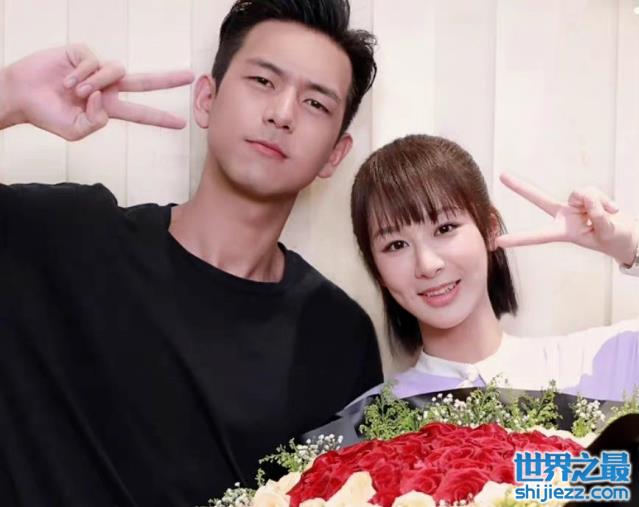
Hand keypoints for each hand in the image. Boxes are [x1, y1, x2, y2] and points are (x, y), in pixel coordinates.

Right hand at [1, 45, 193, 139]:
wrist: (21, 97)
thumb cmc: (47, 116)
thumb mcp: (74, 131)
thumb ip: (95, 122)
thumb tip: (105, 98)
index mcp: (109, 108)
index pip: (140, 114)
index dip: (159, 119)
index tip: (181, 123)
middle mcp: (107, 88)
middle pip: (144, 83)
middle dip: (167, 80)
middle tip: (190, 77)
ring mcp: (96, 69)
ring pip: (115, 71)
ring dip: (96, 83)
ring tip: (75, 92)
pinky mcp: (82, 54)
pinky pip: (94, 61)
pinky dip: (81, 73)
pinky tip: (66, 80)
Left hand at [495, 173, 638, 265]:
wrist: (627, 234)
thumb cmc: (614, 239)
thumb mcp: (607, 233)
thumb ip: (598, 217)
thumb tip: (587, 198)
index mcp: (563, 232)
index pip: (538, 236)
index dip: (519, 239)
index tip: (498, 242)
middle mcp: (564, 216)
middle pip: (539, 199)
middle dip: (521, 188)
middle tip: (501, 175)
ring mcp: (574, 205)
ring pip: (580, 193)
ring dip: (598, 203)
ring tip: (607, 215)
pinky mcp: (584, 196)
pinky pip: (592, 191)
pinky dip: (605, 200)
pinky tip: (611, 209)